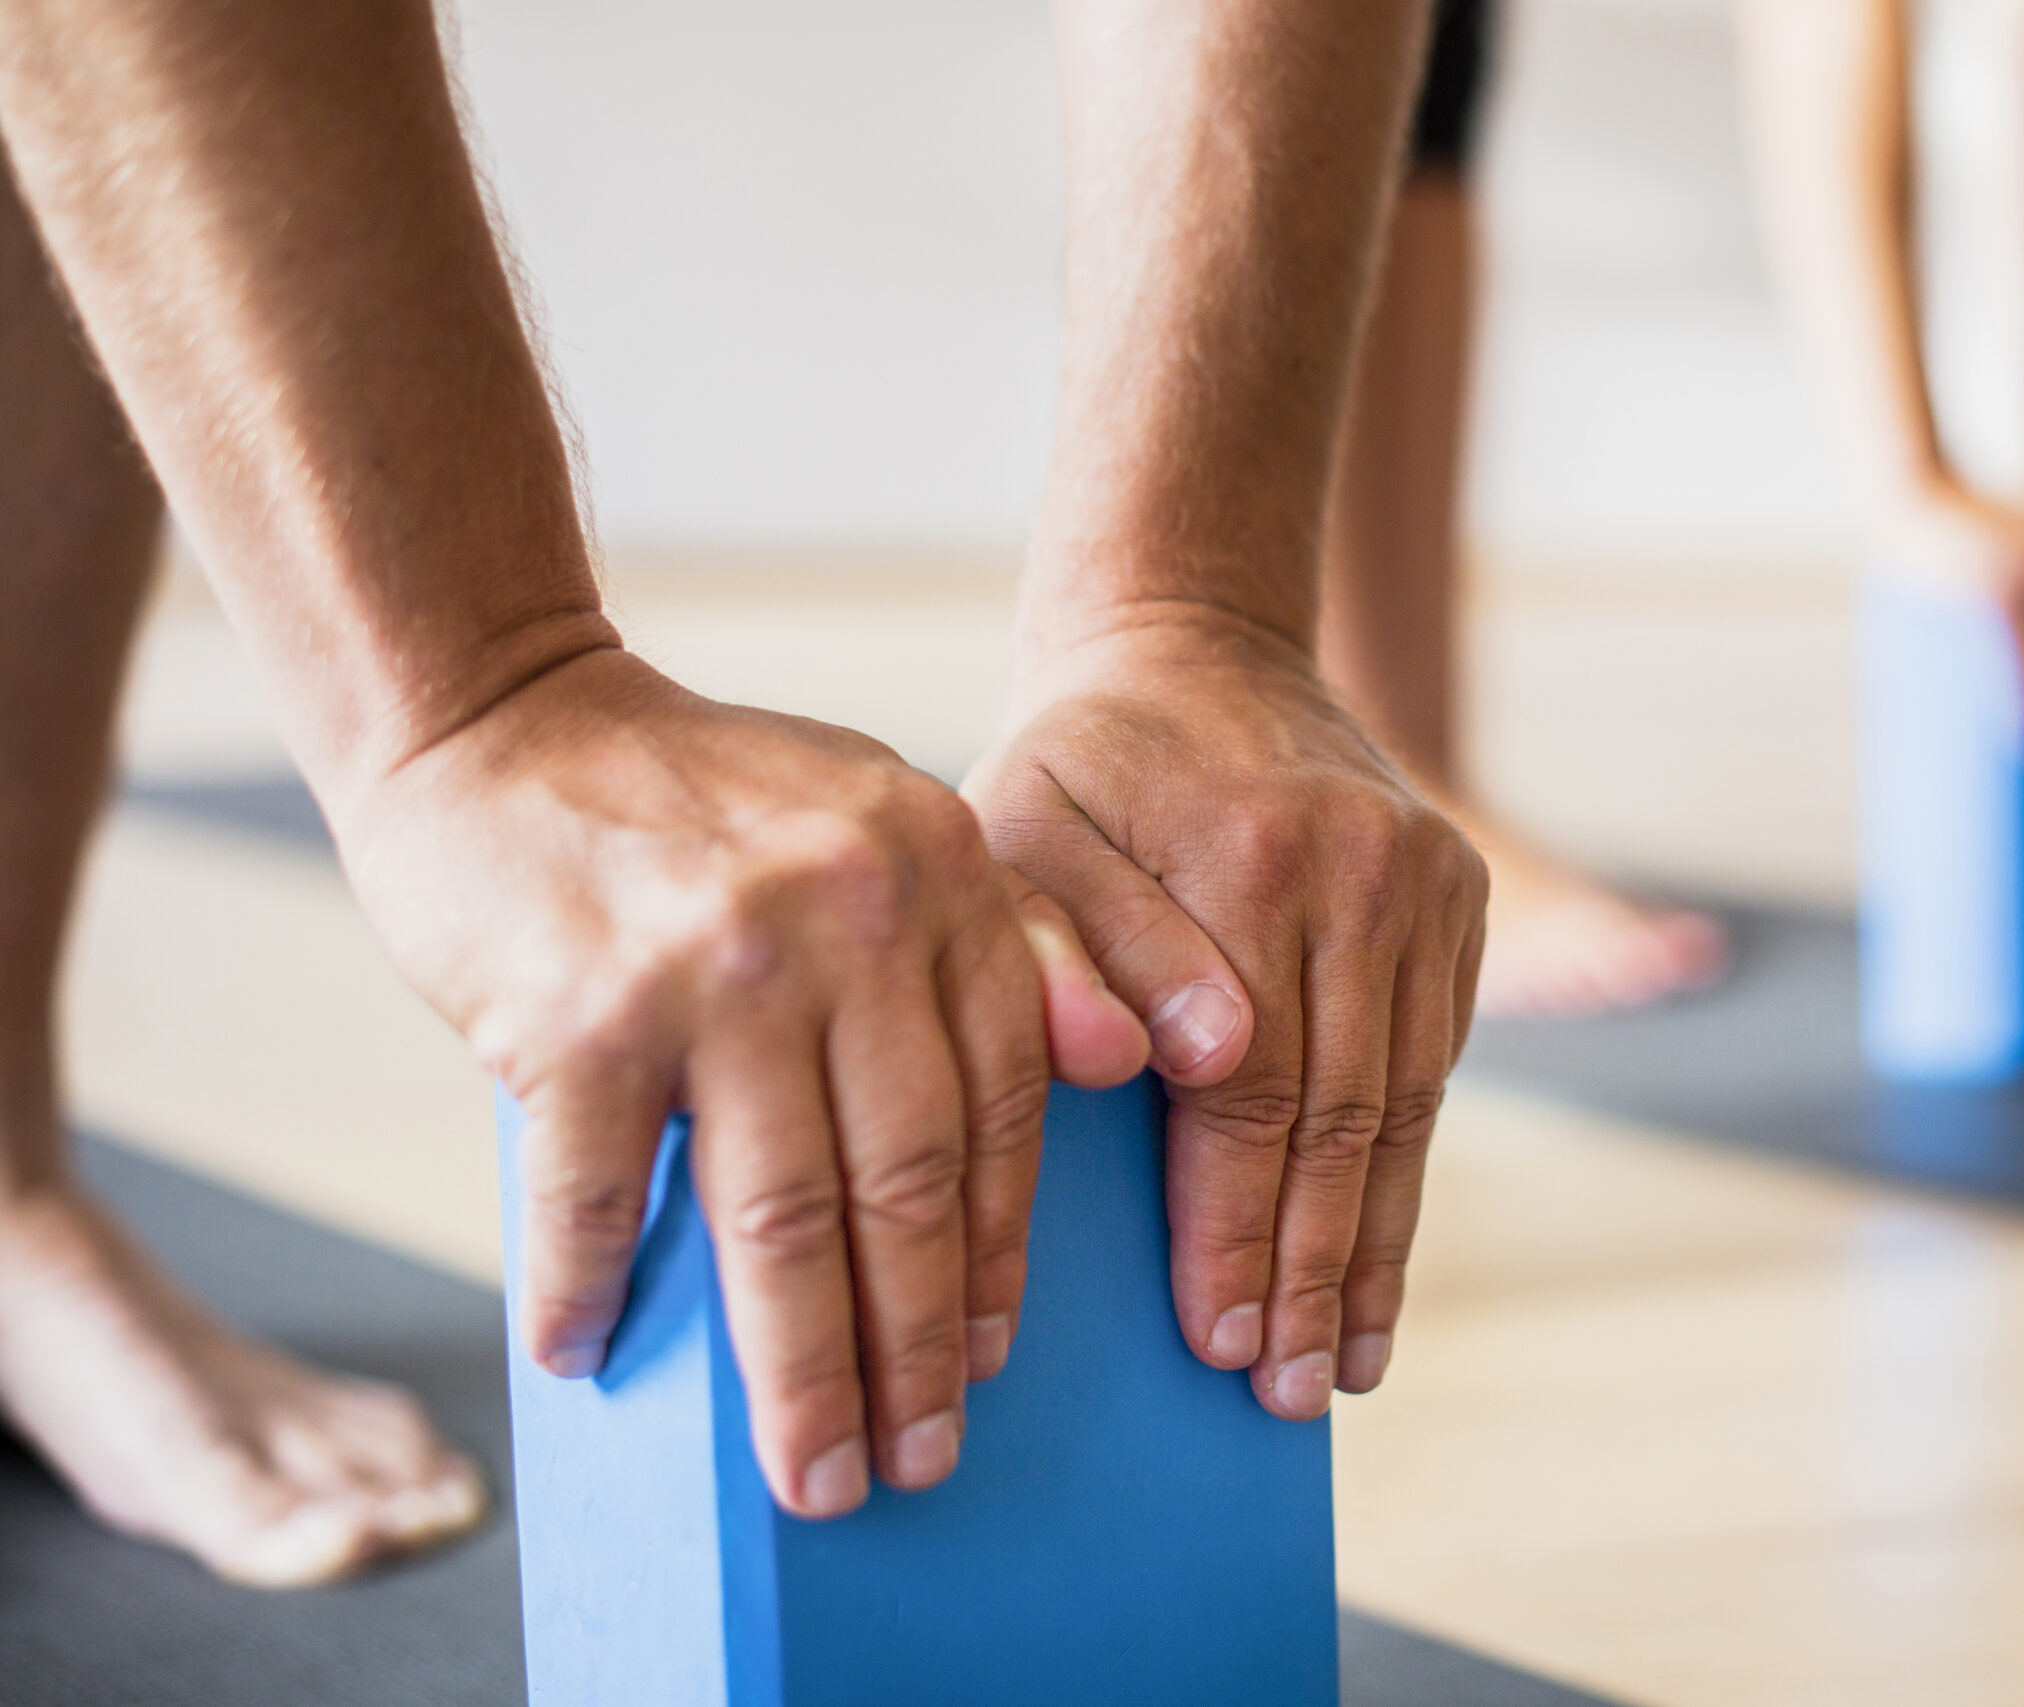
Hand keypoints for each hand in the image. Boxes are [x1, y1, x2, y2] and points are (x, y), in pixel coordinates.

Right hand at [333, 649, 1148, 1518]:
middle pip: (906, 1185)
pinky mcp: (580, 1019)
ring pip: (779, 1225)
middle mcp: (845, 918)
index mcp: (936, 873)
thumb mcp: (888, 823)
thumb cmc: (705, 798)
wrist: (504, 714)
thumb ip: (1015, 936)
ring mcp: (713, 972)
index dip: (1001, 1251)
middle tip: (920, 1460)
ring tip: (814, 1474)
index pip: (1000, 1102)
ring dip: (800, 1375)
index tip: (996, 1362)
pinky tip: (588, 1357)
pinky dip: (591, 1293)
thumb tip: (1130, 1062)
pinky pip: (597, 1203)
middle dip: (920, 1348)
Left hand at [966, 611, 1487, 1422]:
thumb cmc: (1078, 761)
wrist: (1196, 637)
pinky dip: (1410, 1167)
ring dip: (1378, 1244)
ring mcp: (1425, 877)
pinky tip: (1380, 1256)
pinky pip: (1440, 1056)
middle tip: (1286, 1389)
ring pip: (1408, 1102)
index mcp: (1250, 854)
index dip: (1234, 1228)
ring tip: (1347, 1360)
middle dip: (1312, 1268)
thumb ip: (1080, 942)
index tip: (1218, 1341)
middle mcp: (1362, 866)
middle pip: (1342, 1115)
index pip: (1249, 1092)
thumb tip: (1192, 1061)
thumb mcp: (1023, 823)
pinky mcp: (1458, 890)